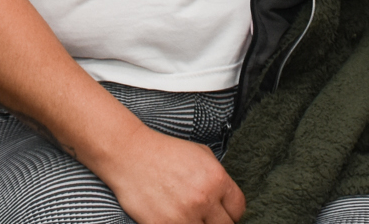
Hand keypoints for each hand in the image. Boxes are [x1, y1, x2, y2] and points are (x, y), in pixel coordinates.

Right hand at [91, 125, 244, 223]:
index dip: (231, 211)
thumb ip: (218, 178)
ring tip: (189, 217)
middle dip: (217, 222)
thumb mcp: (201, 154)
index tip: (222, 212)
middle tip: (205, 217)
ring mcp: (183, 216)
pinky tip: (173, 219)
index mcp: (216, 179)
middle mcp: (203, 199)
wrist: (130, 154)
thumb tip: (226, 199)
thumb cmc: (165, 152)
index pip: (238, 209)